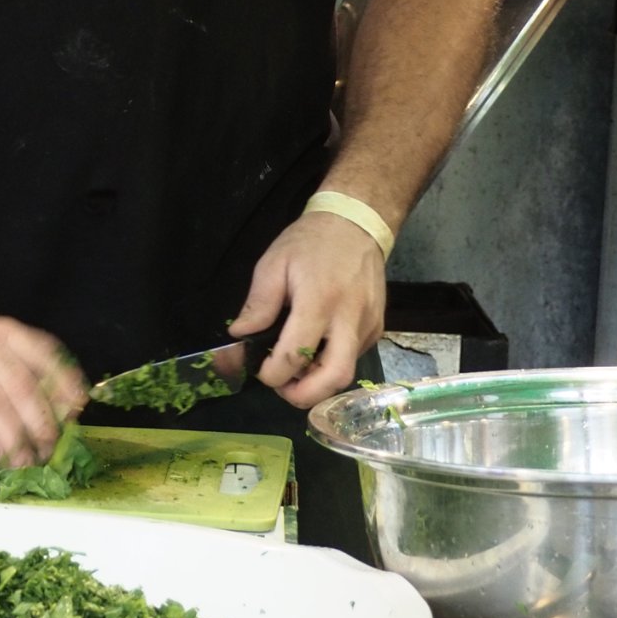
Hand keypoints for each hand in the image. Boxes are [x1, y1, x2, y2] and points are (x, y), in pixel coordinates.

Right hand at [0, 306, 87, 468]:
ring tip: (28, 461)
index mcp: (3, 331)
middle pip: (19, 384)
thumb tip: (65, 407)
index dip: (64, 381)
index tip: (78, 408)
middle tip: (51, 446)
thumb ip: (25, 365)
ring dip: (15, 438)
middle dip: (40, 419)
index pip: (42, 353)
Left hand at [227, 206, 386, 408]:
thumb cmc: (310, 242)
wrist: (356, 223)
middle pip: (334, 378)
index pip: (295, 355)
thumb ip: (258, 304)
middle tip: (282, 388)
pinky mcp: (377, 328)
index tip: (259, 369)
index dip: (272, 374)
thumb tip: (238, 338)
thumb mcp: (273, 263)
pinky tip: (316, 348)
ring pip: (346, 373)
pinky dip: (331, 363)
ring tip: (296, 368)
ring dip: (318, 381)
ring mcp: (368, 325)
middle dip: (304, 395)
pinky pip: (354, 357)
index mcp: (318, 300)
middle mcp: (349, 318)